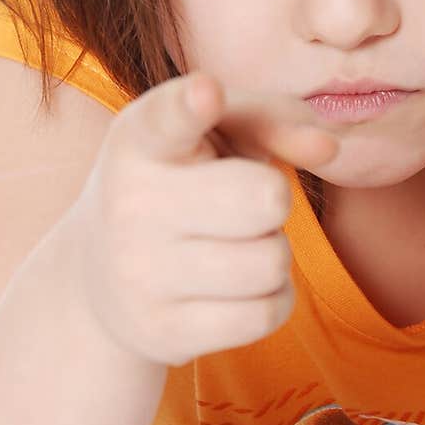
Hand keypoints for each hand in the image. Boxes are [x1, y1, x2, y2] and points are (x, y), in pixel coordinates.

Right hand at [65, 70, 339, 365]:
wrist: (97, 272)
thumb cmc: (184, 180)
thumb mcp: (217, 132)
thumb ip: (275, 118)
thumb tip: (328, 149)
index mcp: (142, 138)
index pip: (169, 117)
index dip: (191, 104)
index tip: (205, 93)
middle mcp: (130, 202)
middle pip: (266, 199)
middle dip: (273, 200)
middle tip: (240, 204)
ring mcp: (138, 273)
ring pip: (271, 263)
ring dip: (272, 253)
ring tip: (234, 244)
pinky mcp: (160, 331)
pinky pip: (266, 315)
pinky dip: (271, 299)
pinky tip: (235, 287)